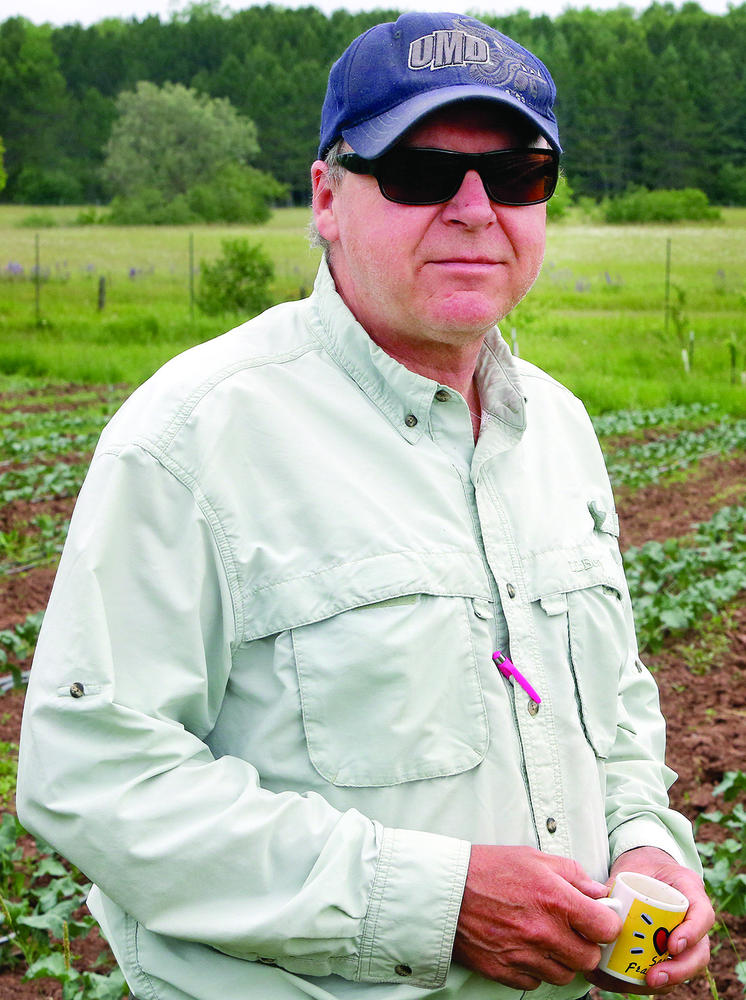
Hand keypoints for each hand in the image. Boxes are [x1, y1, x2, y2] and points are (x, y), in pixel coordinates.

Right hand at [453, 845, 622, 989]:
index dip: (606, 924)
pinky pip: (535, 982)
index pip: (605, 928)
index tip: (599, 919)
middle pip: (588, 959)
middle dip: (585, 945)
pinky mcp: (504, 972)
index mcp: (555, 899)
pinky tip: (523, 948)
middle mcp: (543, 932)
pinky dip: (534, 970)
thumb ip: (571, 873)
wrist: (443, 890)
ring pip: (564, 975)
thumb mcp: (532, 857)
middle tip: (571, 930)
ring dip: (561, 960)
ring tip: (544, 938)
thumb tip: (597, 892)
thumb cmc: (487, 868)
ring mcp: (523, 956)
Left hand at [586, 847, 714, 994]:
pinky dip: (652, 981)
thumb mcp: (632, 867)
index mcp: (689, 890)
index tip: (671, 946)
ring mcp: (686, 936)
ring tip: (641, 983)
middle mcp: (693, 918)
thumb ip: (616, 883)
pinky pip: (669, 969)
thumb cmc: (639, 869)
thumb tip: (599, 904)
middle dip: (680, 970)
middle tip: (654, 976)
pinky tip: (627, 982)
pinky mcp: (671, 950)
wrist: (644, 872)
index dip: (692, 933)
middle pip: (700, 951)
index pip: (702, 914)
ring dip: (666, 981)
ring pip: (687, 966)